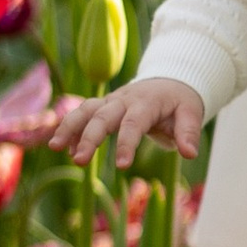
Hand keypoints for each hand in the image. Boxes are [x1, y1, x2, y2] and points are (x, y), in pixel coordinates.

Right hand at [45, 76, 205, 171]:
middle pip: (102, 117)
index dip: (126, 144)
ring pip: (85, 110)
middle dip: (89, 139)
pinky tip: (62, 147)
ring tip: (55, 147)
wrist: (169, 80)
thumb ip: (189, 132)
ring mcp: (110, 101)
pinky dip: (71, 127)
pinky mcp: (102, 105)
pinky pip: (82, 113)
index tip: (121, 166)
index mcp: (146, 102)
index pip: (134, 123)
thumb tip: (190, 153)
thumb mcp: (191, 112)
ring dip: (69, 127)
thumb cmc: (180, 101)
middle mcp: (124, 99)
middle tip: (79, 162)